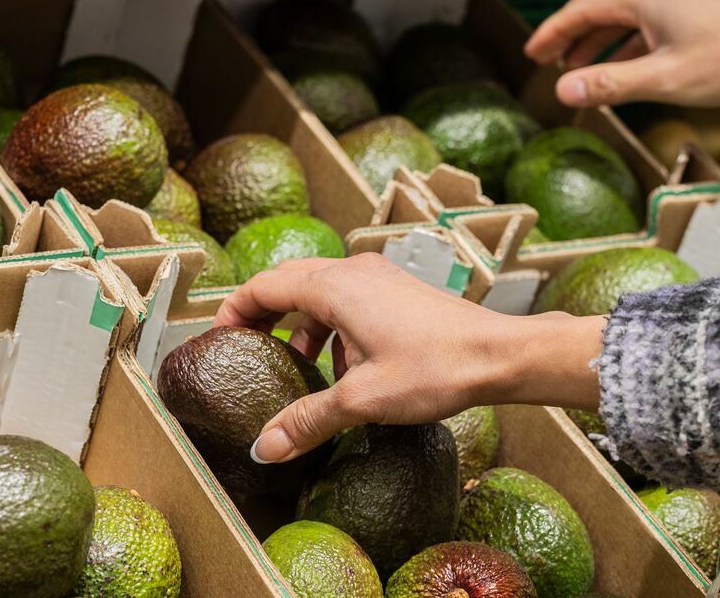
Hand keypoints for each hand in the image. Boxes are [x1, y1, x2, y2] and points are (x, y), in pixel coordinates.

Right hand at [214, 254, 606, 463]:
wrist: (500, 355)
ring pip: (321, 293)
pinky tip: (346, 370)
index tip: (219, 340)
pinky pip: (350, 301)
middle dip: (264, 317)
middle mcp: (354, 271)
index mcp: (335, 286)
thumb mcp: (362, 400)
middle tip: (248, 351)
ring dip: (303, 327)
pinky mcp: (399, 292)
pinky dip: (335, 329)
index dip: (233, 311)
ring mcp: (380, 278)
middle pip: (289, 283)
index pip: (263, 285)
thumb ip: (308, 420)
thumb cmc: (436, 368)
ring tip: (299, 369)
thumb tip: (264, 448)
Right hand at [524, 0, 719, 107]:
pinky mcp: (701, 13)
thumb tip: (564, 89)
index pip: (584, 7)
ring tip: (581, 70)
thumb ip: (610, 84)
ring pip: (628, 15)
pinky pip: (652, 24)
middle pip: (602, 4)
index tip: (533, 52)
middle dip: (573, 32)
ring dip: (600, 41)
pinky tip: (627, 70)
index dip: (554, 31)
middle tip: (549, 58)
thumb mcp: (664, 79)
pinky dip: (629, 45)